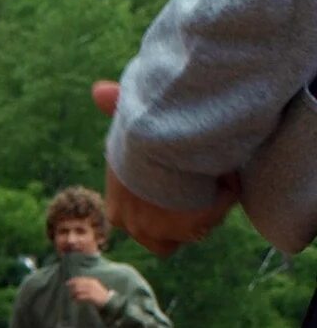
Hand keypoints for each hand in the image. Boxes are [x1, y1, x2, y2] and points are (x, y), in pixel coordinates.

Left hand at [66, 275, 113, 308]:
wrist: (108, 300)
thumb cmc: (98, 294)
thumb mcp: (93, 287)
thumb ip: (85, 286)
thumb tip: (74, 287)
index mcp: (92, 281)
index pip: (80, 279)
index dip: (72, 281)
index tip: (66, 283)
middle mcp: (91, 284)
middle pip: (77, 284)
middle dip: (72, 288)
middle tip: (70, 293)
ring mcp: (91, 290)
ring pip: (78, 290)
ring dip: (73, 294)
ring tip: (72, 298)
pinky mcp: (91, 297)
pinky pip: (80, 297)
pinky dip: (77, 299)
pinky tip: (76, 301)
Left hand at [92, 80, 235, 254]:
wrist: (159, 135)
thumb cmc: (144, 121)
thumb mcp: (130, 117)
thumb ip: (118, 107)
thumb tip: (99, 90)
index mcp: (117, 209)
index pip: (143, 226)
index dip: (167, 207)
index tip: (180, 182)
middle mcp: (132, 225)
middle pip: (168, 237)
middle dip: (188, 215)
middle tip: (201, 180)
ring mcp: (160, 231)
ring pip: (197, 228)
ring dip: (209, 205)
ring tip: (211, 171)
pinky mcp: (190, 227)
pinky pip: (219, 212)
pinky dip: (228, 192)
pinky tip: (224, 170)